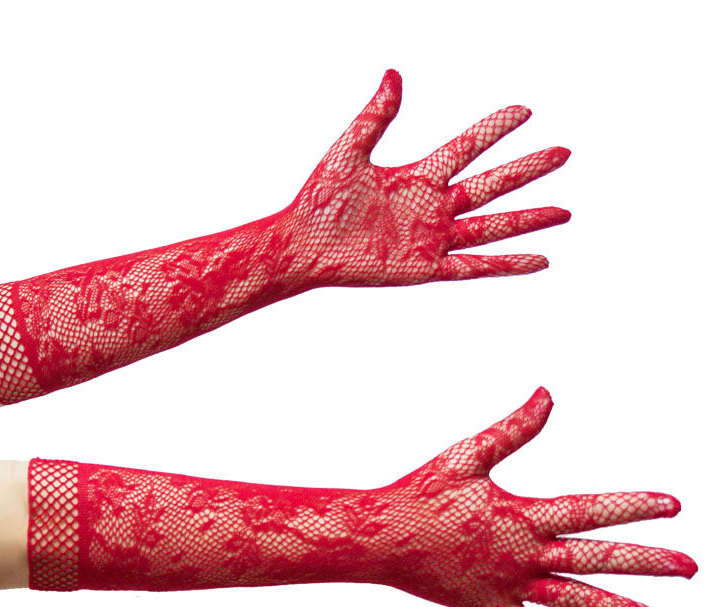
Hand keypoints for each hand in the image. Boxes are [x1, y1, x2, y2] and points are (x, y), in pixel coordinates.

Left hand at [288, 69, 570, 286]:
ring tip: (564, 210)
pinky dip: (507, 264)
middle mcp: (431, 207)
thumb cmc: (320, 199)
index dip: (494, 129)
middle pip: (490, 185)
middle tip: (563, 152)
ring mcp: (432, 239)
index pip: (465, 148)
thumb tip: (395, 74)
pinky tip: (539, 259)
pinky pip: (475, 266)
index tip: (525, 110)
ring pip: (491, 227)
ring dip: (528, 219)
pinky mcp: (426, 269)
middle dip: (526, 169)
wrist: (304, 245)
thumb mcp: (349, 150)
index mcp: (416, 176)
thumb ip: (376, 116)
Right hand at [370, 388, 696, 606]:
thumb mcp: (467, 455)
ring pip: (577, 602)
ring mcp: (510, 587)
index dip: (632, 505)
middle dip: (646, 562)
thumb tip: (548, 394)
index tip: (673, 505)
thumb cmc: (422, 491)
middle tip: (691, 567)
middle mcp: (523, 556)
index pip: (588, 510)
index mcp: (520, 515)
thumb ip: (512, 429)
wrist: (381, 538)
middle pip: (595, 559)